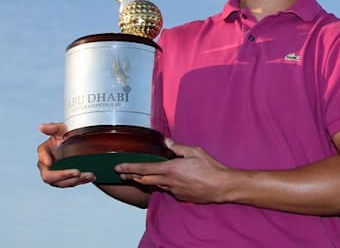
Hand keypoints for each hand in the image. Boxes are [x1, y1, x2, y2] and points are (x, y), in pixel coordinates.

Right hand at [37, 122, 94, 186]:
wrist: (77, 143)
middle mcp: (48, 167)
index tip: (50, 162)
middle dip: (64, 175)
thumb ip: (53, 128)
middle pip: (50, 177)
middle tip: (77, 172)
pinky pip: (72, 183)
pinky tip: (90, 177)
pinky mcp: (66, 179)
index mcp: (44, 153)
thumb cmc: (66, 136)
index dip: (45, 161)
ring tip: (89, 175)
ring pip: (62, 183)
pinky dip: (82, 181)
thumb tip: (42, 127)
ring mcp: (57, 175)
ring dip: (76, 180)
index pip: (41, 160)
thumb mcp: (61, 129)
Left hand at [115, 139, 230, 203]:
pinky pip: (166, 189)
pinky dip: (161, 184)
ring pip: (154, 185)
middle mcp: (168, 181)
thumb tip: (166, 142)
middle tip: (122, 173)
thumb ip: (178, 147)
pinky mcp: (180, 196)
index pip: (144, 168)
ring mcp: (173, 191)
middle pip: (144, 180)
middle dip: (131, 176)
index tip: (118, 167)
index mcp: (170, 169)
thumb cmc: (210, 167)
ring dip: (145, 180)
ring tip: (138, 176)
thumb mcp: (195, 152)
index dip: (130, 167)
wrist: (220, 186)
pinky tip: (163, 181)